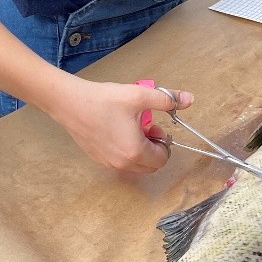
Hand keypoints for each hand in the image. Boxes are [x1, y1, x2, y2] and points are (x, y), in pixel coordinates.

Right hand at [41, 79, 192, 173]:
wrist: (71, 103)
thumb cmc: (105, 100)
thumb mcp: (140, 95)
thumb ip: (167, 99)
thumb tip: (189, 99)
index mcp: (135, 151)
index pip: (162, 159)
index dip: (165, 142)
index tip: (157, 126)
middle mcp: (122, 163)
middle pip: (150, 165)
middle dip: (154, 148)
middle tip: (148, 126)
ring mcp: (108, 163)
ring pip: (135, 165)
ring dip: (141, 150)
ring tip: (133, 127)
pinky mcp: (97, 159)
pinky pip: (120, 162)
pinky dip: (126, 150)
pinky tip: (118, 130)